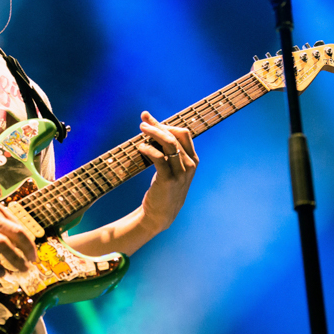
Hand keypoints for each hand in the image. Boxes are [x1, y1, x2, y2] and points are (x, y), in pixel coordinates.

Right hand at [0, 189, 38, 275]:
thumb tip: (6, 228)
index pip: (19, 225)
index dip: (28, 240)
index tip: (32, 251)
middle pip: (17, 234)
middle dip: (28, 250)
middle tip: (32, 262)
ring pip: (5, 246)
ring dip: (16, 259)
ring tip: (22, 270)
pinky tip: (0, 274)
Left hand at [136, 111, 198, 232]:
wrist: (161, 214)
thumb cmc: (164, 188)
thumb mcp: (172, 169)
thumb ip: (169, 152)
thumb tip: (154, 130)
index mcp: (192, 160)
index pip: (183, 133)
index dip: (166, 123)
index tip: (150, 119)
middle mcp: (190, 165)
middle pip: (175, 136)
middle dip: (158, 125)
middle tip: (143, 121)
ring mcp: (180, 173)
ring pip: (169, 144)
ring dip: (153, 133)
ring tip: (141, 129)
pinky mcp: (168, 180)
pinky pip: (160, 158)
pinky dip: (149, 149)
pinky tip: (140, 147)